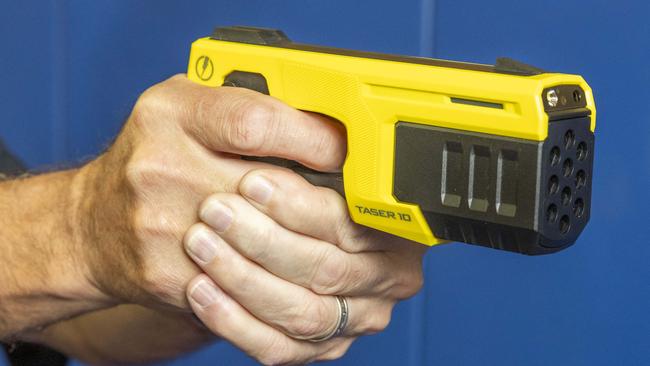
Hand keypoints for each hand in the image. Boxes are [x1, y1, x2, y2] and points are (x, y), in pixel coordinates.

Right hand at [77, 75, 345, 308]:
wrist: (92, 227)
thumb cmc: (150, 157)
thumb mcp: (185, 107)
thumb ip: (242, 102)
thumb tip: (318, 121)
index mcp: (169, 114)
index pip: (254, 122)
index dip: (310, 138)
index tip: (339, 150)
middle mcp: (160, 168)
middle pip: (270, 189)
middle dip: (319, 198)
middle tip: (345, 200)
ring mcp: (162, 228)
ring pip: (269, 245)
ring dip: (307, 242)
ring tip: (323, 236)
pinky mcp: (170, 277)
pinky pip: (248, 283)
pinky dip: (278, 277)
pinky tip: (288, 267)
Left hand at [184, 168, 427, 363]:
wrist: (274, 232)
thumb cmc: (290, 189)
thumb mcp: (307, 155)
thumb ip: (308, 147)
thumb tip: (294, 133)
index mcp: (394, 226)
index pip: (350, 221)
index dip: (298, 205)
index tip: (252, 182)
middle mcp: (386, 277)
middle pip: (325, 268)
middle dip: (264, 241)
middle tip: (215, 211)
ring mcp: (355, 317)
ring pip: (302, 311)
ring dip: (244, 279)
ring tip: (202, 245)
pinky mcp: (320, 346)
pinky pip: (278, 347)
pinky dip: (235, 322)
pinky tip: (202, 291)